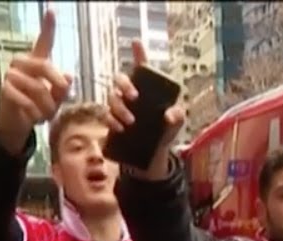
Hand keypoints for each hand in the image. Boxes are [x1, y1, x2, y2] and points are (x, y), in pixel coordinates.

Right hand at [0, 9, 70, 153]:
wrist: (17, 123)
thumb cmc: (38, 108)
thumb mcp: (55, 99)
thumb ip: (63, 89)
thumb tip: (69, 76)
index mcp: (36, 61)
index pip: (43, 41)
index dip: (48, 26)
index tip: (52, 9)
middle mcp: (22, 63)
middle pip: (45, 66)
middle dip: (58, 84)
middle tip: (64, 98)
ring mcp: (11, 74)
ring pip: (37, 88)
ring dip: (47, 107)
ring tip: (46, 115)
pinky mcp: (5, 88)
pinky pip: (26, 101)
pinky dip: (35, 113)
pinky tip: (35, 118)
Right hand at [107, 40, 185, 176]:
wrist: (153, 157)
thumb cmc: (165, 134)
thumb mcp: (175, 125)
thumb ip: (177, 117)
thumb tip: (169, 115)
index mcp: (148, 89)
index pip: (142, 67)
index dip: (139, 53)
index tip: (136, 42)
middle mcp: (131, 94)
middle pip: (120, 79)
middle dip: (124, 85)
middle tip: (134, 98)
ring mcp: (120, 106)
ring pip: (111, 97)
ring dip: (119, 107)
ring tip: (131, 122)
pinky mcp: (112, 121)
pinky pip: (106, 116)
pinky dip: (111, 121)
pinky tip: (120, 128)